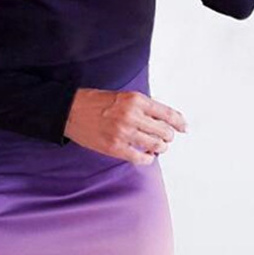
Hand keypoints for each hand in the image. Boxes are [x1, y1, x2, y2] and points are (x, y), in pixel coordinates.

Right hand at [64, 86, 187, 164]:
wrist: (69, 110)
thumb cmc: (94, 102)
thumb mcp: (122, 96)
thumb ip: (142, 106)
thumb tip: (164, 118)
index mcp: (136, 99)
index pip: (168, 113)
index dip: (179, 122)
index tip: (184, 128)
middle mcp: (132, 115)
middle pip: (165, 132)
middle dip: (168, 137)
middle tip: (164, 138)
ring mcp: (124, 132)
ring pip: (156, 146)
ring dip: (159, 148)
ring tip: (155, 147)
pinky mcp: (115, 147)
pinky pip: (141, 158)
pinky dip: (148, 159)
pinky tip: (146, 156)